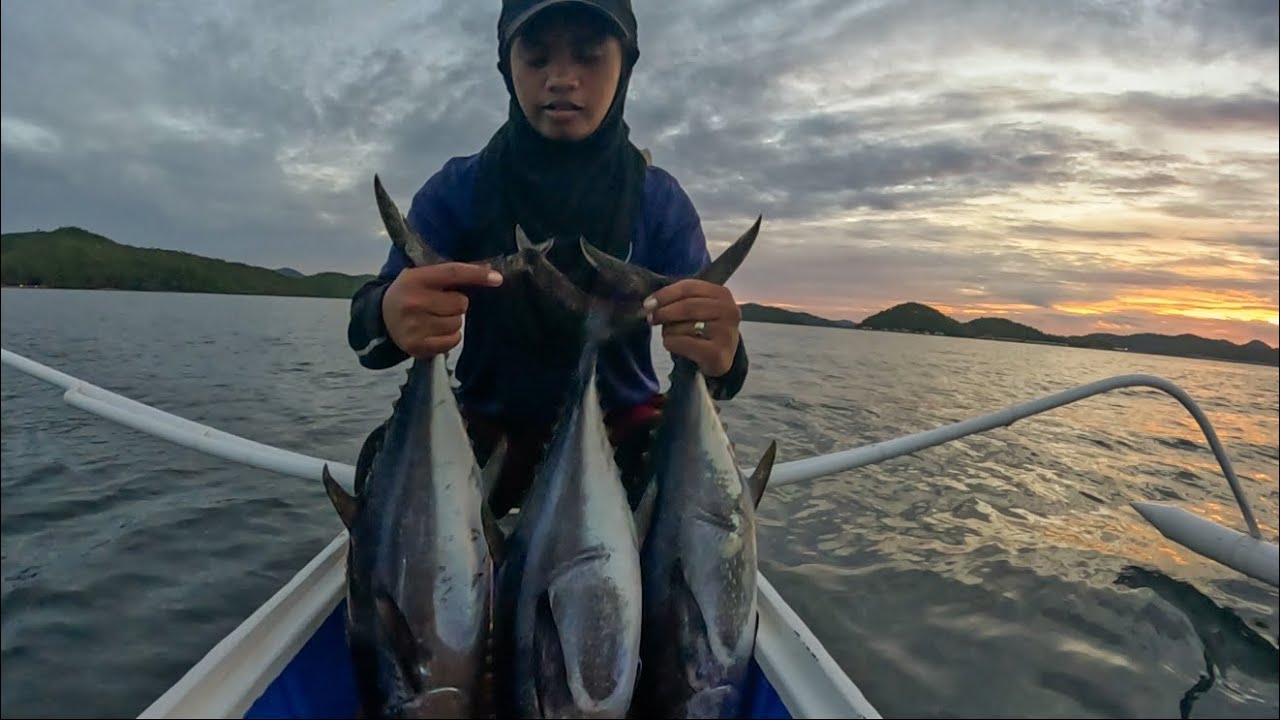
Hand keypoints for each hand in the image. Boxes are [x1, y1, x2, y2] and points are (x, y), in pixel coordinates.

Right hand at [382, 263, 501, 358]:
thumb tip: (490, 270)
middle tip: (440, 304)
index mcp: (415, 278)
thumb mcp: (423, 276)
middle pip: (460, 303)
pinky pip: (452, 340)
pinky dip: (450, 337)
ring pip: (457, 323)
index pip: (452, 273)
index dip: (477, 274)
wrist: (382, 317)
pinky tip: (435, 331)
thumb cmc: (411, 293)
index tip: (497, 278)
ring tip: (434, 318)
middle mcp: (413, 302)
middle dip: (457, 304)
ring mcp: (414, 326)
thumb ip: (452, 274)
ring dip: (452, 321)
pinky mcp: (417, 345)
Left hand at [645, 279, 739, 376]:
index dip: (665, 294)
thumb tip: (650, 303)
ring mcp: (725, 332)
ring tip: (672, 335)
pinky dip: (671, 344)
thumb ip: (679, 299)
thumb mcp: (698, 307)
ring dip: (668, 331)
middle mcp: (729, 310)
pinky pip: (681, 342)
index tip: (648, 303)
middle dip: (663, 312)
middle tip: (651, 319)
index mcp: (722, 294)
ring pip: (682, 326)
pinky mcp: (717, 353)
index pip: (689, 287)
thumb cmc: (704, 329)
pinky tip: (677, 346)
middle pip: (686, 306)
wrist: (719, 358)